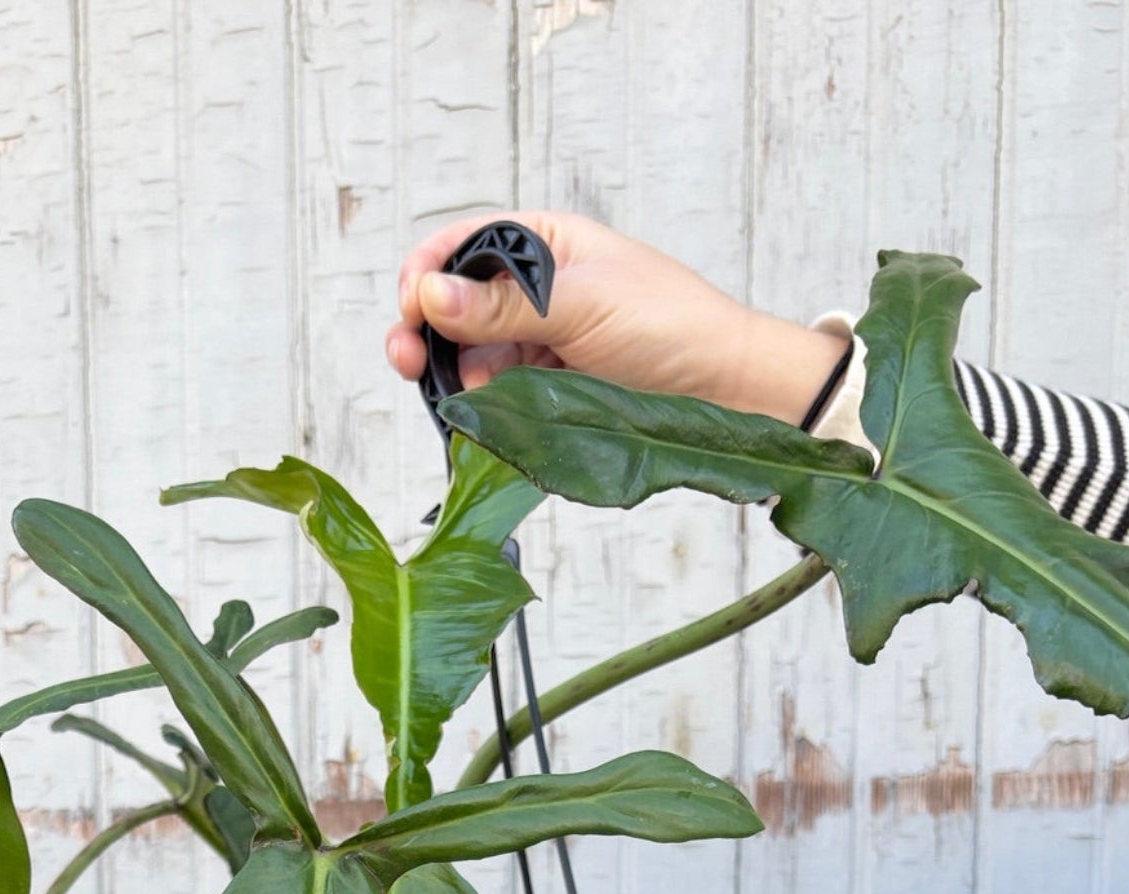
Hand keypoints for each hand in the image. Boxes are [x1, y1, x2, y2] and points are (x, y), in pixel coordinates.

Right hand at [386, 210, 845, 423]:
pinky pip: (497, 393)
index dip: (428, 271)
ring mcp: (540, 340)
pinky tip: (477, 415)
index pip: (465, 244)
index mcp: (545, 243)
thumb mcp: (580, 305)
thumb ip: (503, 305)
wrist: (724, 389)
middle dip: (425, 328)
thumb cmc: (668, 326)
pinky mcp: (547, 388)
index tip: (409, 307)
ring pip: (471, 353)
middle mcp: (537, 288)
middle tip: (404, 360)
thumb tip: (430, 295)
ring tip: (453, 396)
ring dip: (451, 372)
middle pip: (456, 302)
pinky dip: (481, 404)